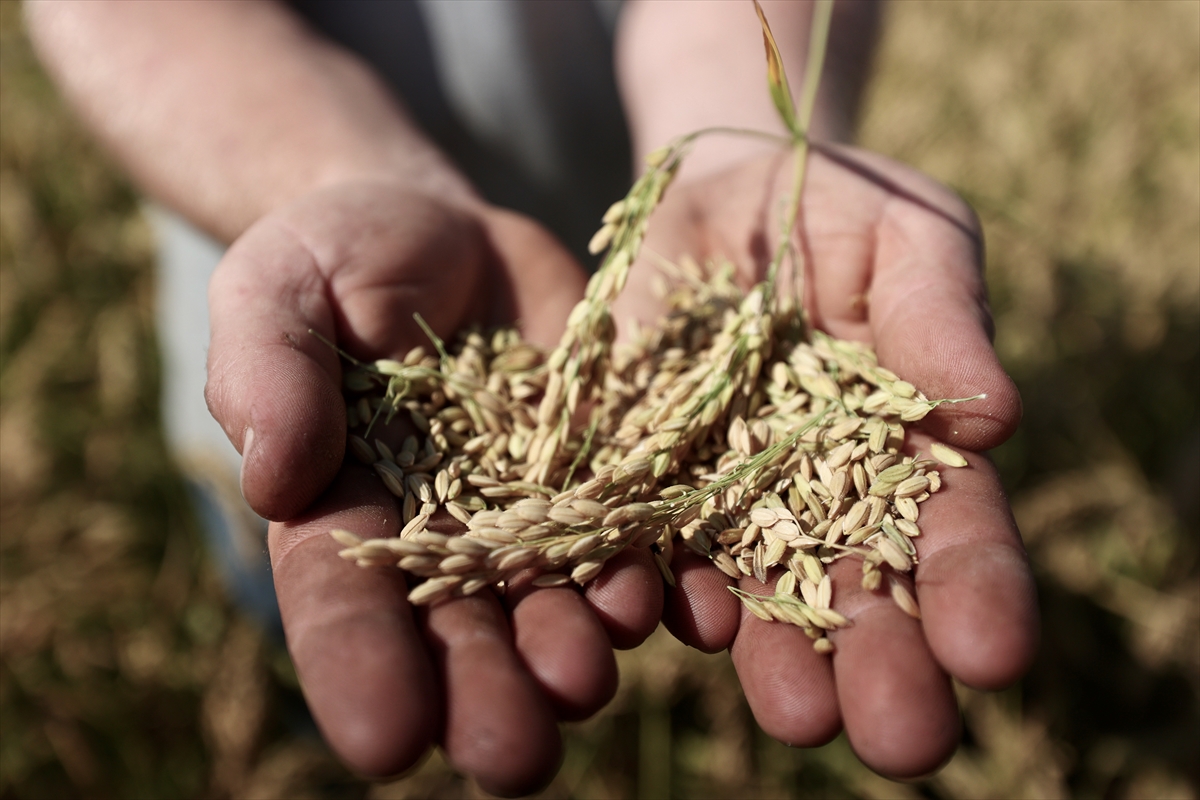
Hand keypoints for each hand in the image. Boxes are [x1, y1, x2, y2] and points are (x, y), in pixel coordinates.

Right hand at [205, 180, 662, 794]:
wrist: (448, 231)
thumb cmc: (336, 258)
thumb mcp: (277, 288)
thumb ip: (267, 372)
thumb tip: (275, 478)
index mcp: (349, 510)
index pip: (344, 599)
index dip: (361, 668)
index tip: (386, 741)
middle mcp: (450, 534)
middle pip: (466, 625)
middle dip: (489, 691)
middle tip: (517, 756)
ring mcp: (539, 506)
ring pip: (562, 592)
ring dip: (580, 642)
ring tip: (592, 674)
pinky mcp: (615, 466)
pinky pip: (649, 529)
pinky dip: (673, 574)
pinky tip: (698, 610)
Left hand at [614, 147, 1037, 777]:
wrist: (713, 194)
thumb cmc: (833, 205)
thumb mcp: (903, 234)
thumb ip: (941, 316)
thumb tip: (998, 417)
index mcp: (904, 443)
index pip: (951, 526)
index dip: (976, 588)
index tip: (992, 653)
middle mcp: (819, 491)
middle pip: (857, 586)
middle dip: (885, 662)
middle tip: (906, 741)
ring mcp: (728, 492)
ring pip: (757, 590)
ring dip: (781, 658)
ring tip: (800, 718)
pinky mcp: (642, 475)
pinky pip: (649, 539)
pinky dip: (664, 584)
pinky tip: (679, 623)